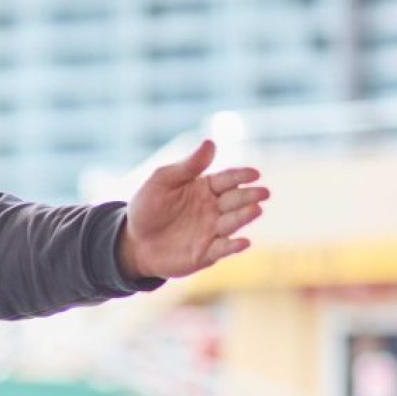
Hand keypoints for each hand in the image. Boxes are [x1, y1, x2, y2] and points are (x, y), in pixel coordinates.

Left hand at [116, 139, 267, 280]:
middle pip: (235, 200)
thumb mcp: (162, 181)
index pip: (227, 179)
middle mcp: (213, 208)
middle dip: (249, 196)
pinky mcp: (205, 253)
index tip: (254, 173)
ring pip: (232, 223)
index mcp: (205, 187)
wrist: (133, 242)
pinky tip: (243, 242)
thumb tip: (211, 143)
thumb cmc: (147, 207)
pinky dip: (233, 246)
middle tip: (263, 192)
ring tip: (256, 210)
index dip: (240, 176)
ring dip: (244, 217)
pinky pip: (222, 249)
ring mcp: (211, 231)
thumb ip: (188, 166)